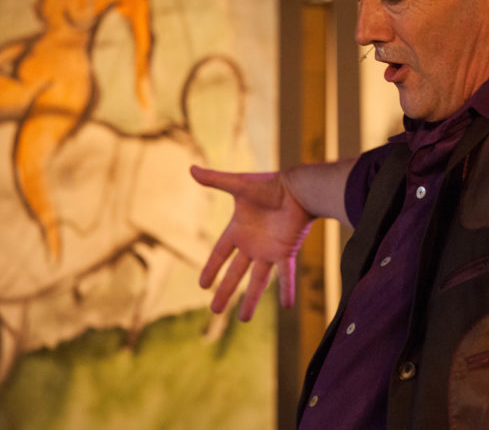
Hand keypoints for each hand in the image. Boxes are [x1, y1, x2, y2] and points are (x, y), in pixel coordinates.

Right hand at [190, 165, 314, 319]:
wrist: (298, 188)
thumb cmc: (269, 185)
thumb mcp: (238, 185)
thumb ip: (216, 180)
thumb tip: (191, 168)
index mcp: (238, 230)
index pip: (219, 254)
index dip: (211, 268)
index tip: (202, 285)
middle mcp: (252, 244)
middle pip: (235, 273)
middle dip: (225, 292)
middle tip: (215, 312)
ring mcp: (269, 250)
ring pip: (257, 281)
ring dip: (251, 300)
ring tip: (243, 320)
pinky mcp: (286, 252)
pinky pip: (285, 275)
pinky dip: (286, 290)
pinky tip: (286, 306)